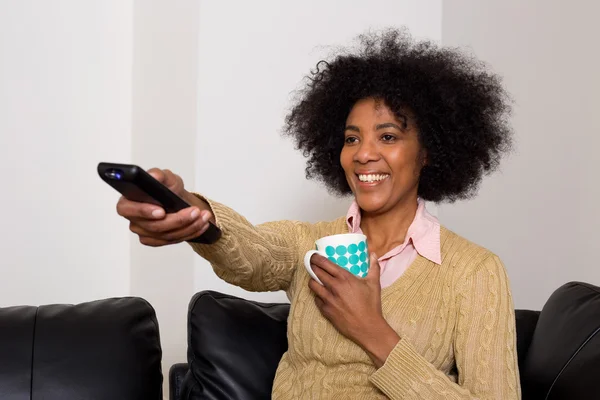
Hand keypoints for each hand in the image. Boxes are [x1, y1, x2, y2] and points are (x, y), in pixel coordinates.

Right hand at [116, 168, 213, 246]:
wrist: (178, 200)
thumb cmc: (167, 188)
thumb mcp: (166, 177)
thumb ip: (159, 175)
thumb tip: (154, 176)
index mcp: (128, 201)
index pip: (127, 209)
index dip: (143, 211)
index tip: (161, 211)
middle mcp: (134, 220)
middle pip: (153, 226)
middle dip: (177, 220)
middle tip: (194, 211)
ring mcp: (144, 233)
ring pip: (167, 235)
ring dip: (189, 226)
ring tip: (203, 216)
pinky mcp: (156, 241)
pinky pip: (173, 241)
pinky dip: (190, 233)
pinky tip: (201, 225)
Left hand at [308, 253, 399, 367]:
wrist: (368, 328)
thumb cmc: (371, 305)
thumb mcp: (374, 284)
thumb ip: (374, 267)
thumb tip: (373, 254)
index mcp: (344, 278)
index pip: (324, 264)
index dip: (316, 258)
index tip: (314, 255)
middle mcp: (334, 287)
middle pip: (316, 272)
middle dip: (312, 266)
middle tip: (312, 264)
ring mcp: (328, 299)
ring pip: (312, 285)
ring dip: (312, 280)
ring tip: (315, 278)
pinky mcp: (325, 310)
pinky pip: (316, 299)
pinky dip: (317, 295)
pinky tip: (321, 294)